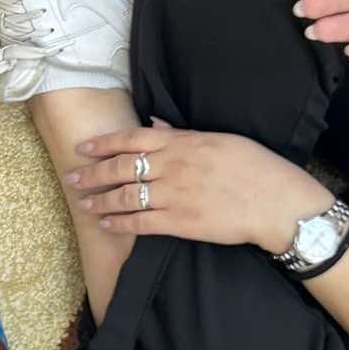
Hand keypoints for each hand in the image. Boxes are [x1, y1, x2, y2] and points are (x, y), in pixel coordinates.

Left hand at [67, 123, 332, 251]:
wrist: (277, 202)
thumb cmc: (256, 167)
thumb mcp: (221, 139)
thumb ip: (183, 134)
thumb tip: (156, 125)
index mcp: (183, 142)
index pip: (131, 139)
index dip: (103, 143)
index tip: (83, 147)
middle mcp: (173, 166)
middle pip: (121, 168)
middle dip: (92, 174)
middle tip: (71, 179)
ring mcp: (175, 195)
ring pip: (126, 197)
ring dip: (100, 201)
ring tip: (84, 204)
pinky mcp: (180, 223)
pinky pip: (141, 223)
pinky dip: (120, 223)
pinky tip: (107, 224)